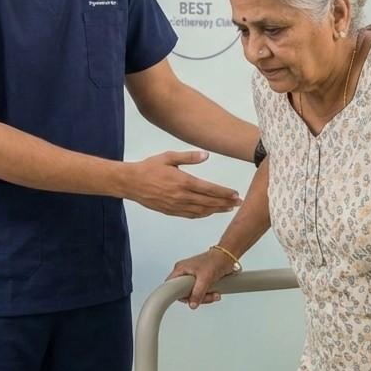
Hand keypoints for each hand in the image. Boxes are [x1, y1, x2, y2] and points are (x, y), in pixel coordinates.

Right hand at [125, 151, 241, 218]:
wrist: (131, 183)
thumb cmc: (149, 167)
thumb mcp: (169, 157)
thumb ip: (189, 157)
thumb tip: (206, 155)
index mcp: (183, 181)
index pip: (209, 189)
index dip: (224, 193)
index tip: (235, 194)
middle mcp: (181, 196)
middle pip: (209, 202)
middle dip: (225, 203)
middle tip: (239, 203)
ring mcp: (176, 206)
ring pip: (201, 211)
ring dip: (216, 210)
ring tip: (228, 209)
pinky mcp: (170, 211)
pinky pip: (190, 215)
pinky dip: (202, 215)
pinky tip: (209, 213)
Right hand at [165, 250, 235, 309]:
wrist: (228, 256)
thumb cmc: (216, 260)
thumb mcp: (205, 278)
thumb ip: (198, 292)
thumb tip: (192, 304)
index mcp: (180, 269)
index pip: (170, 286)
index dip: (177, 294)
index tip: (187, 299)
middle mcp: (184, 273)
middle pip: (183, 293)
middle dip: (197, 297)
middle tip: (205, 296)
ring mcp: (192, 277)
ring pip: (193, 294)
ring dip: (205, 297)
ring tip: (214, 294)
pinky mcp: (200, 281)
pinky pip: (200, 293)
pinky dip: (208, 295)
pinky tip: (215, 293)